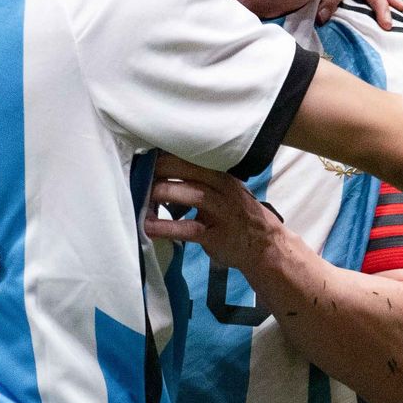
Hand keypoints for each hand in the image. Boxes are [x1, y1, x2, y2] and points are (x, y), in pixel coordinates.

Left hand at [143, 155, 286, 274]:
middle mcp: (223, 190)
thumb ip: (199, 181)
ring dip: (164, 193)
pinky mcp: (217, 236)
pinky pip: (189, 229)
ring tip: (142, 197)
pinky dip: (167, 227)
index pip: (192, 157)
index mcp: (222, 176)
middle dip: (161, 170)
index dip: (166, 156)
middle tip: (138, 174)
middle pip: (190, 171)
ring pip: (193, 195)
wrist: (264, 246)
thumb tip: (161, 172)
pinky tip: (149, 227)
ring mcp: (222, 213)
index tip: (144, 158)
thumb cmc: (237, 216)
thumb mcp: (223, 192)